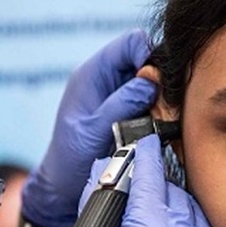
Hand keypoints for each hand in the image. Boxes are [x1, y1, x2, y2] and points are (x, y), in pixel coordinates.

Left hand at [21, 29, 156, 226]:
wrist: (65, 185)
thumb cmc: (71, 158)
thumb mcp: (94, 130)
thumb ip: (121, 104)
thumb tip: (151, 80)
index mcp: (93, 73)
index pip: (131, 42)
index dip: (149, 54)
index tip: (157, 83)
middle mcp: (108, 79)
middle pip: (147, 59)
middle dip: (159, 80)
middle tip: (161, 107)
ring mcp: (119, 95)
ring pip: (154, 82)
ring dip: (161, 99)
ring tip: (156, 122)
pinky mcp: (129, 112)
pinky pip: (153, 102)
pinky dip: (160, 112)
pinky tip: (156, 129)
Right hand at [54, 135, 225, 226]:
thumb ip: (105, 205)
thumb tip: (114, 167)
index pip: (150, 178)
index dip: (143, 155)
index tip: (143, 138)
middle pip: (178, 196)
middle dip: (160, 187)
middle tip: (144, 183)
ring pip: (199, 220)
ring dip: (179, 214)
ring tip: (157, 222)